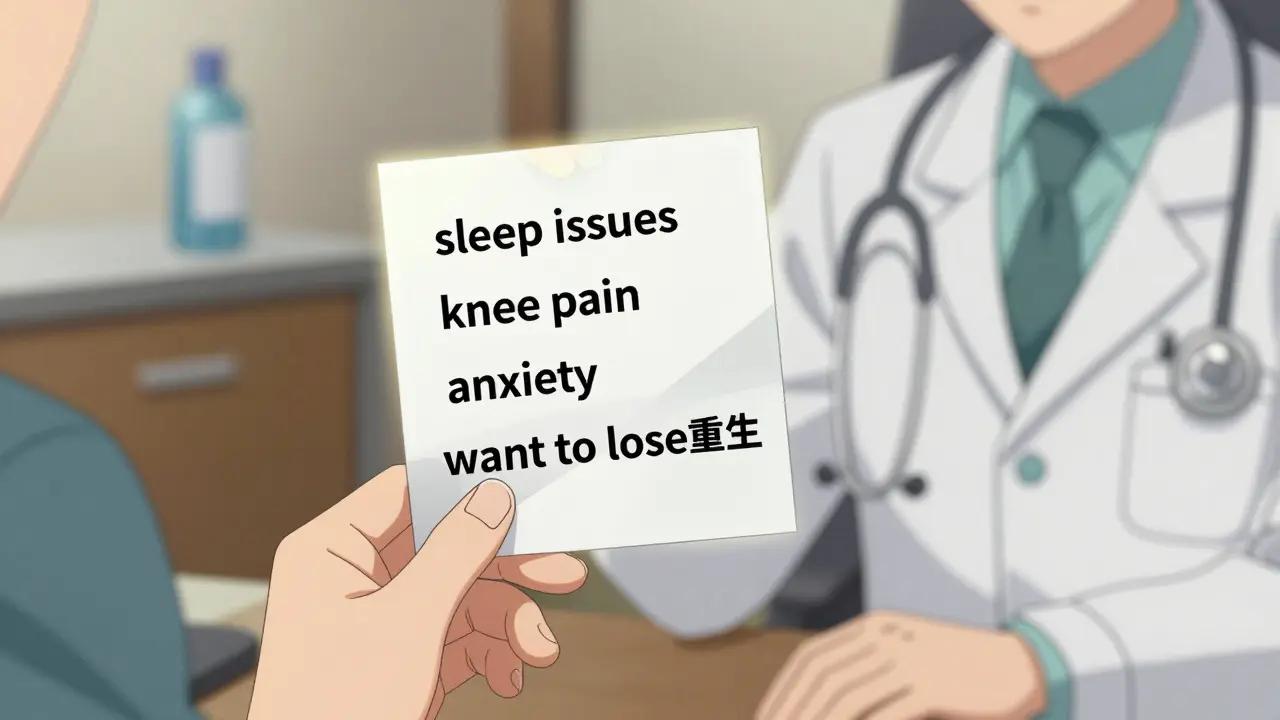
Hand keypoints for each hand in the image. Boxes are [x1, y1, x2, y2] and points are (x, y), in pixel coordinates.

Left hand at [247, 468, 587, 718]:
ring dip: (505, 623)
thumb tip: (491, 496)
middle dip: (505, 572)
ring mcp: (375, 619)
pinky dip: (488, 653)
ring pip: (460, 596)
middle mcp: (350, 576)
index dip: (467, 492)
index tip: (524, 498)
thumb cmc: (333, 708)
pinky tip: (510, 676)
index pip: (407, 493)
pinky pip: (454, 635)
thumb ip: (455, 550)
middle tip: (561, 575)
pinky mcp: (397, 657)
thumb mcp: (408, 620)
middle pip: (445, 547)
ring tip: (537, 650)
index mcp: (330, 549)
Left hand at [756, 611, 1045, 719]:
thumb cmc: (959, 668)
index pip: (812, 659)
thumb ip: (866, 668)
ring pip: (845, 699)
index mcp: (874, 626)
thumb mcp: (906, 654)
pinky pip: (884, 715)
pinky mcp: (933, 685)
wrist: (1021, 664)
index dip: (783, 692)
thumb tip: (820, 699)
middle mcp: (887, 637)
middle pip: (821, 679)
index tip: (766, 719)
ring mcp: (910, 659)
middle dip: (791, 712)